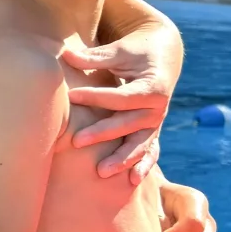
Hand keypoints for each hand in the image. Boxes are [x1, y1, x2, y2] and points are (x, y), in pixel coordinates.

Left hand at [63, 38, 174, 178]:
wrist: (163, 55)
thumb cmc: (138, 50)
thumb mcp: (120, 50)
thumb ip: (95, 57)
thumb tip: (66, 54)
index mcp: (153, 87)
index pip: (120, 97)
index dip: (96, 97)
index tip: (72, 96)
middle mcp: (158, 108)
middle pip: (127, 124)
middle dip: (102, 133)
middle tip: (76, 141)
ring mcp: (156, 122)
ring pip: (139, 144)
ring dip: (121, 159)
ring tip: (101, 172)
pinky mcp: (153, 129)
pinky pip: (150, 151)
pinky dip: (144, 165)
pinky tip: (132, 181)